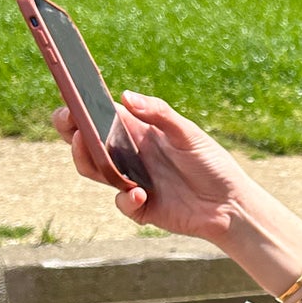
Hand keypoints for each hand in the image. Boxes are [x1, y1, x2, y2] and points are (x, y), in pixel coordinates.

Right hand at [51, 92, 254, 245]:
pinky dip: (127, 198)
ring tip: (92, 151)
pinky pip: (122, 202)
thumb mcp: (188, 133)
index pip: (99, 116)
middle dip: (72, 133)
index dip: (80, 109)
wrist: (230, 203)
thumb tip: (125, 96)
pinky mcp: (139, 207)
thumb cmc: (210, 162)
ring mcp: (131, 180)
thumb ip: (159, 114)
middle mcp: (128, 154)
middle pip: (86, 142)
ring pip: (93, 170)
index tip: (71, 104)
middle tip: (72, 127)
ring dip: (87, 160)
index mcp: (137, 130)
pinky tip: (141, 194)